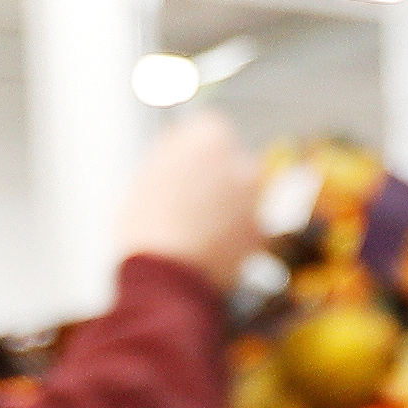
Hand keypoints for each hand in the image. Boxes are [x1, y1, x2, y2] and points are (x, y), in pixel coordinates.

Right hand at [114, 108, 263, 288]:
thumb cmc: (147, 226)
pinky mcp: (261, 234)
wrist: (166, 278)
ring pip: (240, 195)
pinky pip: (245, 225)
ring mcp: (255, 199)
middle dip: (214, 176)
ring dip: (225, 205)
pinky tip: (205, 247)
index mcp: (210, 139)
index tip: (181, 162)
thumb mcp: (146, 176)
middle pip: (229, 161)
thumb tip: (182, 151)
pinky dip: (232, 233)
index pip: (208, 129)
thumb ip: (172, 155)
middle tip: (185, 198)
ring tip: (192, 229)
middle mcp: (241, 163)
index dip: (191, 148)